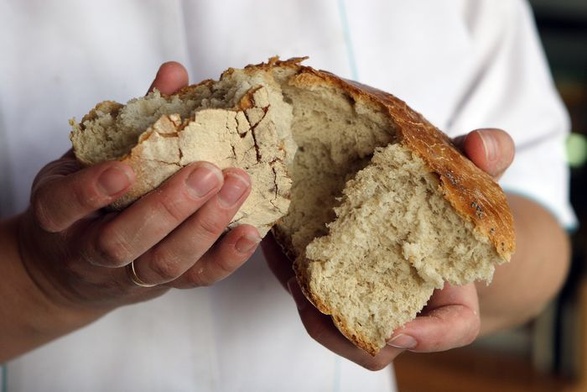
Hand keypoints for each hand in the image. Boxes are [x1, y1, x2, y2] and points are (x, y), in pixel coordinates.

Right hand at [18, 62, 261, 313]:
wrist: (71, 271)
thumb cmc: (84, 203)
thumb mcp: (90, 159)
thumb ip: (133, 120)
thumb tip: (174, 72)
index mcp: (60, 215)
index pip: (64, 206)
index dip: (91, 191)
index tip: (123, 169)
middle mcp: (89, 251)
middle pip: (123, 242)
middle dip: (168, 208)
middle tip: (207, 173)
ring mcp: (128, 275)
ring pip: (163, 264)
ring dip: (205, 227)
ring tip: (237, 186)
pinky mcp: (165, 286)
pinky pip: (196, 278)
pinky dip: (227, 257)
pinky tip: (250, 230)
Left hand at [263, 128, 514, 369]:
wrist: (419, 207)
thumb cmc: (448, 201)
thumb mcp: (468, 174)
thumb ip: (487, 158)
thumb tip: (484, 144)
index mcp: (450, 290)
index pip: (452, 327)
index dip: (429, 338)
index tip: (398, 330)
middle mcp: (407, 306)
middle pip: (380, 342)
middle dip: (348, 329)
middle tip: (320, 295)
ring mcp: (369, 300)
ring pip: (340, 331)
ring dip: (312, 310)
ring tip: (293, 274)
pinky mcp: (339, 286)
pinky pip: (312, 300)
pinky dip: (291, 278)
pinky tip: (276, 249)